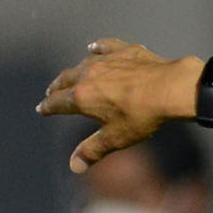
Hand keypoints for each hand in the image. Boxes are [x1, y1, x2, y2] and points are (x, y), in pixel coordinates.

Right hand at [36, 39, 200, 172]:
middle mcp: (87, 75)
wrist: (170, 89)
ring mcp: (105, 61)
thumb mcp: (116, 138)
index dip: (48, 108)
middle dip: (56, 88)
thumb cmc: (143, 116)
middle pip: (64, 81)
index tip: (42, 110)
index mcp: (81, 97)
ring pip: (81, 64)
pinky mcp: (123, 51)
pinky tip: (93, 48)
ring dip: (73, 71)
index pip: (57, 103)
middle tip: (51, 92)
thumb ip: (93, 150)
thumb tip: (74, 166)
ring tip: (70, 76)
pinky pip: (104, 47)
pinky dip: (96, 48)